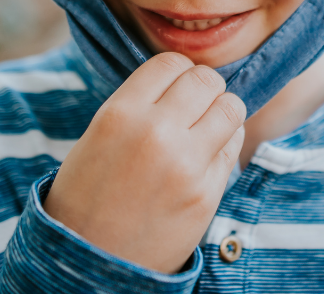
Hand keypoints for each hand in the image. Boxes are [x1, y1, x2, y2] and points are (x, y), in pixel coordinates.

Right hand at [43, 52, 246, 273]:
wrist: (91, 261)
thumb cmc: (89, 194)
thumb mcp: (99, 135)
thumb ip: (139, 104)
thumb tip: (185, 79)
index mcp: (120, 113)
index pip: (171, 62)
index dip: (178, 72)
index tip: (176, 86)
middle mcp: (155, 133)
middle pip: (206, 79)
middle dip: (204, 89)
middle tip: (195, 106)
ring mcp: (185, 164)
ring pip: (231, 107)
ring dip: (222, 112)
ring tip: (206, 127)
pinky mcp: (207, 193)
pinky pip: (234, 146)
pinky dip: (226, 143)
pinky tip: (208, 154)